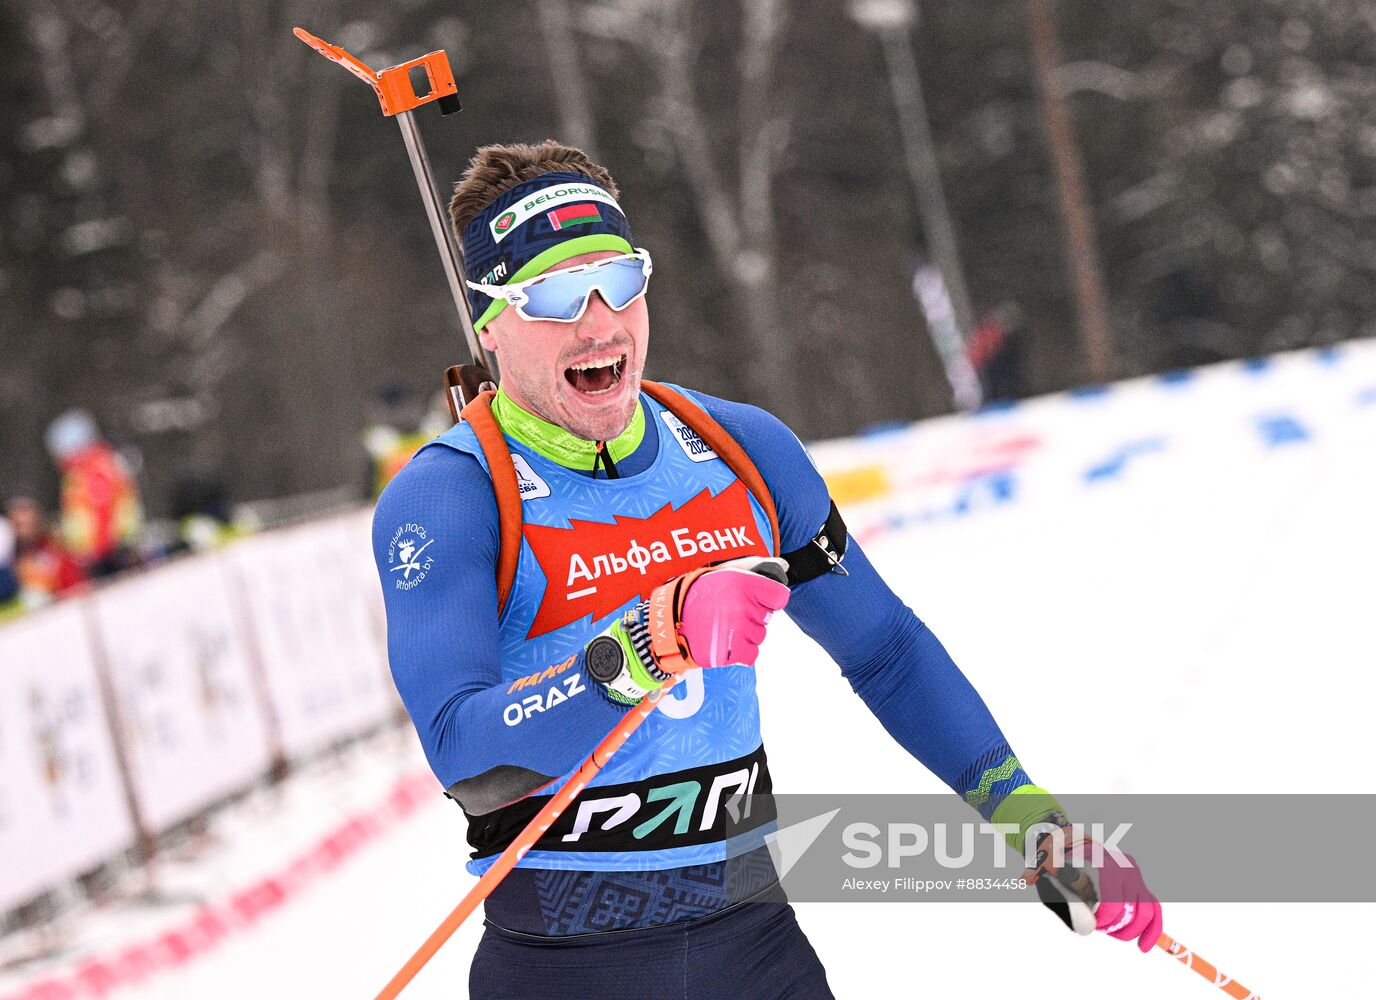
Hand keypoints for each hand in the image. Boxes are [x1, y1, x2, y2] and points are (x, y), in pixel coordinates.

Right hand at [587, 557, 789, 704]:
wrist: (666, 623)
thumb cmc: (694, 594)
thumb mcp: (721, 572)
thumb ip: (754, 568)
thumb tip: (783, 567)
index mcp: (742, 582)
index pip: (779, 596)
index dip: (768, 598)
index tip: (753, 598)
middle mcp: (743, 605)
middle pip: (766, 617)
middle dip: (752, 616)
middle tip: (727, 612)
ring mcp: (738, 629)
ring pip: (759, 636)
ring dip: (745, 634)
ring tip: (722, 626)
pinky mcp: (732, 651)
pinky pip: (751, 654)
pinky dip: (740, 652)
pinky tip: (724, 642)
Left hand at [1024, 822, 1162, 952]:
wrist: (1074, 849)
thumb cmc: (1064, 869)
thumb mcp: (1058, 881)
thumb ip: (1070, 902)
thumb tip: (1088, 927)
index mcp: (1104, 866)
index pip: (1112, 906)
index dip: (1102, 921)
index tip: (1091, 922)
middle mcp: (1124, 868)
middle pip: (1130, 912)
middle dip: (1116, 928)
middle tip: (1101, 928)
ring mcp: (1135, 876)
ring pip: (1146, 913)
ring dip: (1131, 931)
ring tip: (1114, 932)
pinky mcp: (1141, 884)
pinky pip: (1154, 909)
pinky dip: (1152, 929)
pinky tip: (1143, 946)